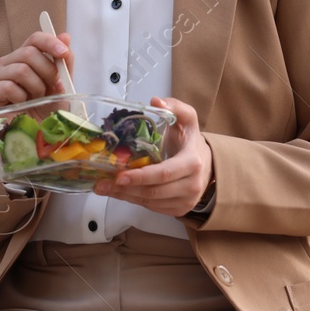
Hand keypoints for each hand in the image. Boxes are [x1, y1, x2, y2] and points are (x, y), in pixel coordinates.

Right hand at [0, 31, 73, 110]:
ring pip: (20, 69)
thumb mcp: (61, 86)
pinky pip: (8, 87)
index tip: (63, 53)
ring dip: (36, 88)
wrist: (34, 137)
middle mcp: (7, 63)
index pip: (34, 39)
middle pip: (28, 53)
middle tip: (53, 88)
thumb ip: (64, 63)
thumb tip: (65, 36)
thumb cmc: (46, 111)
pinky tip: (21, 106)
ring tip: (36, 100)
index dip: (49, 42)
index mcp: (24, 58)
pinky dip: (21, 99)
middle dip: (47, 72)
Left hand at [94, 97, 212, 216]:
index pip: (164, 174)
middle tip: (102, 183)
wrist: (208, 166)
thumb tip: (156, 100)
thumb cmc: (191, 142)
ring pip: (150, 202)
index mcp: (192, 163)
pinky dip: (134, 200)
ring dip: (125, 196)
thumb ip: (175, 107)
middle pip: (153, 192)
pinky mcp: (179, 210)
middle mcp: (191, 185)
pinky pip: (152, 207)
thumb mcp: (188, 120)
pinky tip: (119, 192)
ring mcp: (185, 201)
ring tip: (104, 188)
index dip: (141, 176)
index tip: (119, 175)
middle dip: (125, 189)